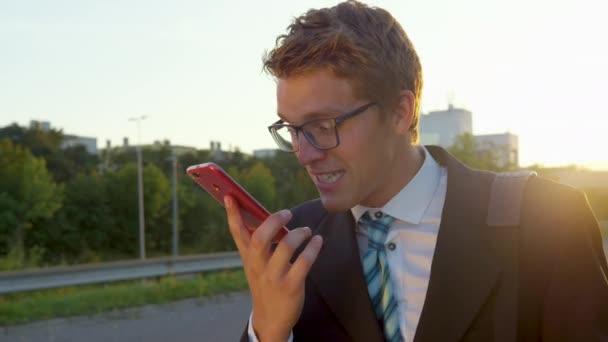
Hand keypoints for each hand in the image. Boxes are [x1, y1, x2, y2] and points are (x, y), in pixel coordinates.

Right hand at [225, 195, 322, 341]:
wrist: (270, 319)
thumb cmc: (266, 283)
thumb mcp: (256, 265)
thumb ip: (258, 243)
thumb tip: (271, 217)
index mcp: (248, 258)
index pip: (237, 232)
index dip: (232, 213)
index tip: (229, 195)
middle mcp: (258, 266)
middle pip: (260, 237)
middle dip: (274, 220)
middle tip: (287, 213)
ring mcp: (274, 276)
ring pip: (286, 246)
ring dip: (300, 233)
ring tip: (307, 230)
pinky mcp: (291, 286)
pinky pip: (304, 261)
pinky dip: (313, 247)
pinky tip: (317, 241)